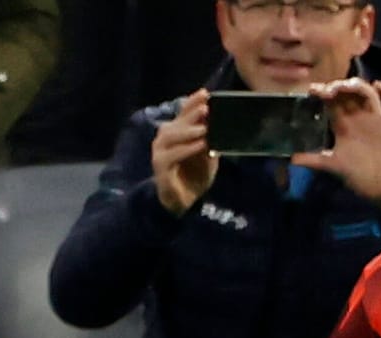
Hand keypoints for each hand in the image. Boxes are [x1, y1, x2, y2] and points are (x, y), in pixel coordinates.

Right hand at [152, 88, 215, 215]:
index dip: (193, 102)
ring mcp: (160, 152)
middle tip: (206, 108)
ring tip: (203, 129)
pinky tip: (199, 145)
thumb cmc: (195, 175)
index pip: (183, 113)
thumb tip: (221, 123)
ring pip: (171, 136)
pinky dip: (186, 149)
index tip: (205, 93)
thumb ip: (211, 139)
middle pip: (177, 122)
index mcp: (177, 132)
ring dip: (188, 131)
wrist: (183, 201)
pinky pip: (171, 156)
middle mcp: (165, 139)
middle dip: (191, 114)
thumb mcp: (208, 154)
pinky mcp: (160, 167)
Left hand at [291, 79, 380, 212]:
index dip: (323, 93)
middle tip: (329, 89)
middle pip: (349, 94)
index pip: (332, 103)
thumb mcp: (334, 166)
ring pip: (368, 94)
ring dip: (358, 86)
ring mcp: (376, 120)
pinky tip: (378, 86)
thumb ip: (315, 161)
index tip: (313, 90)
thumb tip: (292, 160)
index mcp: (343, 125)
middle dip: (339, 86)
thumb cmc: (358, 176)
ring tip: (347, 87)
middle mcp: (359, 119)